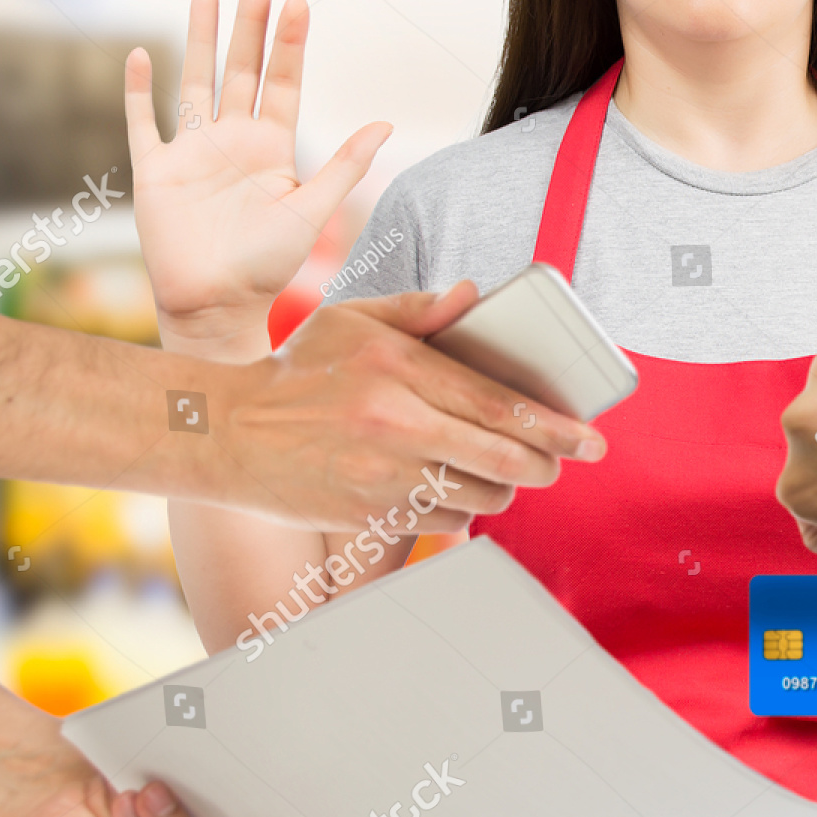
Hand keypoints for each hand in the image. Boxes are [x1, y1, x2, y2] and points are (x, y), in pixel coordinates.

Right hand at [126, 0, 390, 352]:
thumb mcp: (315, 211)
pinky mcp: (156, 173)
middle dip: (250, 24)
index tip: (298, 2)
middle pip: (242, 70)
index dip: (289, 44)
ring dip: (201, 39)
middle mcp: (234, 143)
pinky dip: (139, 91)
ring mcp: (194, 154)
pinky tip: (141, 55)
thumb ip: (345, 165)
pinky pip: (144, 124)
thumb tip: (386, 124)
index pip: (282, 83)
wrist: (221, 307)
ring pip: (196, 82)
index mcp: (273, 149)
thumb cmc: (271, 268)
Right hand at [208, 284, 606, 529]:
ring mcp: (382, 478)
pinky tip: (455, 491)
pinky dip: (461, 510)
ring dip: (503, 489)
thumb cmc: (298, 371)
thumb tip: (475, 294)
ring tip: (502, 473)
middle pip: (502, 459)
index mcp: (399, 370)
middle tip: (559, 462)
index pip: (499, 404)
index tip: (591, 439)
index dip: (555, 427)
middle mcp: (396, 425)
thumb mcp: (352, 319)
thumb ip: (419, 308)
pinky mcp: (370, 516)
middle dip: (545, 465)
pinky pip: (443, 522)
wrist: (225, 433)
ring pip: (479, 497)